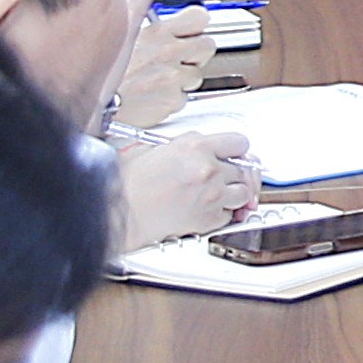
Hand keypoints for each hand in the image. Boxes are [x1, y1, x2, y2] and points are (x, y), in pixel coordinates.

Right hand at [110, 4, 218, 133]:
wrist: (89, 106)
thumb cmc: (99, 71)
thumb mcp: (117, 31)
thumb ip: (136, 12)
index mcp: (157, 31)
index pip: (199, 17)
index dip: (195, 24)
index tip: (188, 30)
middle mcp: (169, 52)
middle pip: (207, 45)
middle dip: (195, 53)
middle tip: (177, 58)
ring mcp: (172, 77)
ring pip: (196, 75)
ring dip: (182, 79)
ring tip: (157, 79)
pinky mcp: (172, 101)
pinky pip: (182, 98)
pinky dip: (170, 100)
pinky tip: (152, 96)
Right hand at [111, 127, 258, 247]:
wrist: (117, 213)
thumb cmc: (128, 184)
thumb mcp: (157, 148)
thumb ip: (188, 145)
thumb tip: (205, 149)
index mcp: (197, 146)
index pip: (240, 143)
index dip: (237, 151)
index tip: (234, 156)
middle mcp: (208, 169)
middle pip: (245, 169)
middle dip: (236, 174)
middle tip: (229, 178)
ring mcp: (211, 195)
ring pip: (244, 194)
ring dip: (234, 195)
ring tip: (218, 195)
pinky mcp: (208, 219)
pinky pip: (229, 216)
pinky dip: (223, 214)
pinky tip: (208, 210)